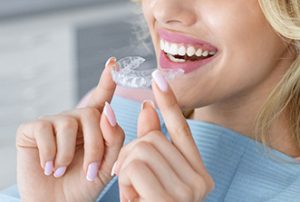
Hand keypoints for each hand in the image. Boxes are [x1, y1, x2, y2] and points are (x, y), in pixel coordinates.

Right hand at [16, 57, 124, 201]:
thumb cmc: (84, 183)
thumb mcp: (108, 163)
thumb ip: (114, 138)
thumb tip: (108, 110)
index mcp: (94, 126)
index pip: (102, 98)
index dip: (107, 80)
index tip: (113, 62)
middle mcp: (74, 119)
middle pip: (92, 115)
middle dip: (95, 146)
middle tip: (91, 172)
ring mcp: (53, 122)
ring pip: (69, 123)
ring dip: (70, 154)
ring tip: (64, 171)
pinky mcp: (33, 128)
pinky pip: (45, 130)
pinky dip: (50, 153)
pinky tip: (49, 166)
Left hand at [113, 70, 214, 201]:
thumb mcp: (149, 175)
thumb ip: (150, 142)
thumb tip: (146, 107)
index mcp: (198, 173)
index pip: (182, 129)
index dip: (169, 102)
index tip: (158, 77)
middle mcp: (200, 181)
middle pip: (153, 138)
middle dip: (131, 154)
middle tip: (132, 181)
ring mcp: (189, 191)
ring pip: (141, 149)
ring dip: (126, 170)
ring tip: (134, 193)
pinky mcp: (170, 200)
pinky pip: (135, 166)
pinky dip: (125, 182)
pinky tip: (134, 199)